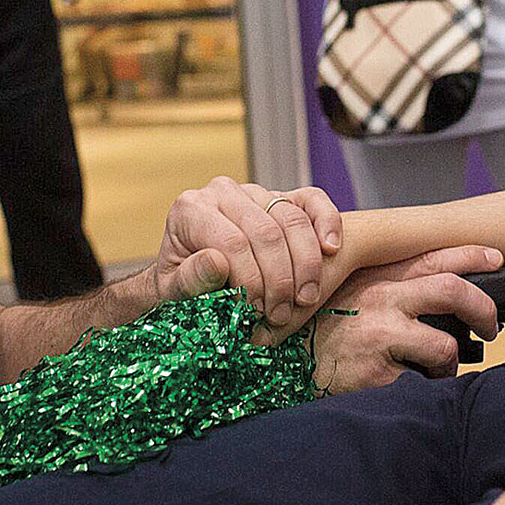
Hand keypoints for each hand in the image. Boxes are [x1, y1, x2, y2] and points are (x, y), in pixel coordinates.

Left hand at [151, 178, 342, 338]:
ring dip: (305, 264)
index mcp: (190, 209)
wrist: (197, 273)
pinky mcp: (282, 195)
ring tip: (303, 300)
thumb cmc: (184, 285)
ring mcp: (255, 191)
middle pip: (265, 232)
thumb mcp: (174, 291)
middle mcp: (222, 191)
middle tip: (280, 314)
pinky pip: (313, 201)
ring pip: (291, 220)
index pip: (231, 242)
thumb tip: (216, 262)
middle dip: (279, 279)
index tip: (256, 312)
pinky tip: (331, 249)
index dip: (249, 281)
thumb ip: (190, 280)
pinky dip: (327, 222)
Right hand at [310, 246, 502, 393]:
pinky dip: (424, 388)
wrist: (282, 368)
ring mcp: (380, 336)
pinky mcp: (379, 374)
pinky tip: (407, 388)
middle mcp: (380, 300)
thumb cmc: (321, 333)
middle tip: (489, 326)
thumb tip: (437, 291)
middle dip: (483, 309)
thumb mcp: (350, 296)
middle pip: (452, 291)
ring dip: (449, 363)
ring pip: (446, 346)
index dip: (468, 254)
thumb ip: (386, 288)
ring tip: (436, 370)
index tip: (494, 257)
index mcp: (375, 278)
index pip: (432, 257)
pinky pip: (423, 382)